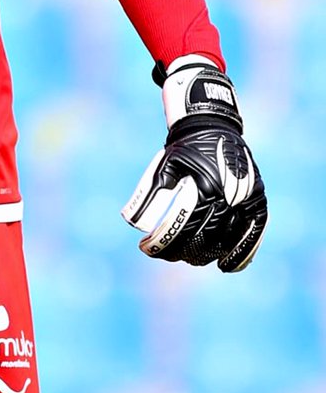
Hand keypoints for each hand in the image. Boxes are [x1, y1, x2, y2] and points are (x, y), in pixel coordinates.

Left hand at [122, 56, 266, 271]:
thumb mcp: (164, 165)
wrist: (213, 125)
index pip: (181, 228)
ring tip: (190, 257)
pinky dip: (241, 253)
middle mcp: (227, 196)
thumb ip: (151, 193)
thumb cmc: (184, 148)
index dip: (163, 244)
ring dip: (206, 254)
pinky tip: (227, 266)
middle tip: (166, 254)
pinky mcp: (258, 201)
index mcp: (203, 187)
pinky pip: (253, 234)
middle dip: (181, 251)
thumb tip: (135, 224)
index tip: (146, 249)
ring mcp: (245, 200)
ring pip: (226, 240)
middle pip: (204, 239)